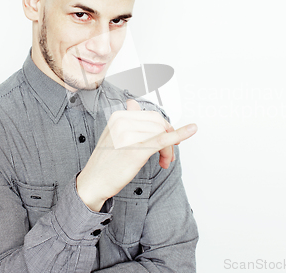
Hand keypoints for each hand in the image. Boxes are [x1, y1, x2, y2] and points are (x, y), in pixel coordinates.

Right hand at [77, 99, 196, 210]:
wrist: (93, 182)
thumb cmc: (105, 161)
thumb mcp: (114, 134)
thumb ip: (127, 119)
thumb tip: (133, 103)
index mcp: (119, 117)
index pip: (152, 116)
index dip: (164, 128)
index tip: (167, 142)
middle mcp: (124, 122)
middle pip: (159, 124)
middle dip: (169, 138)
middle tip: (167, 157)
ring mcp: (130, 135)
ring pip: (162, 134)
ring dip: (168, 149)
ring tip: (164, 162)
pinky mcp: (137, 150)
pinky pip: (163, 139)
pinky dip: (179, 134)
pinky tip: (191, 130)